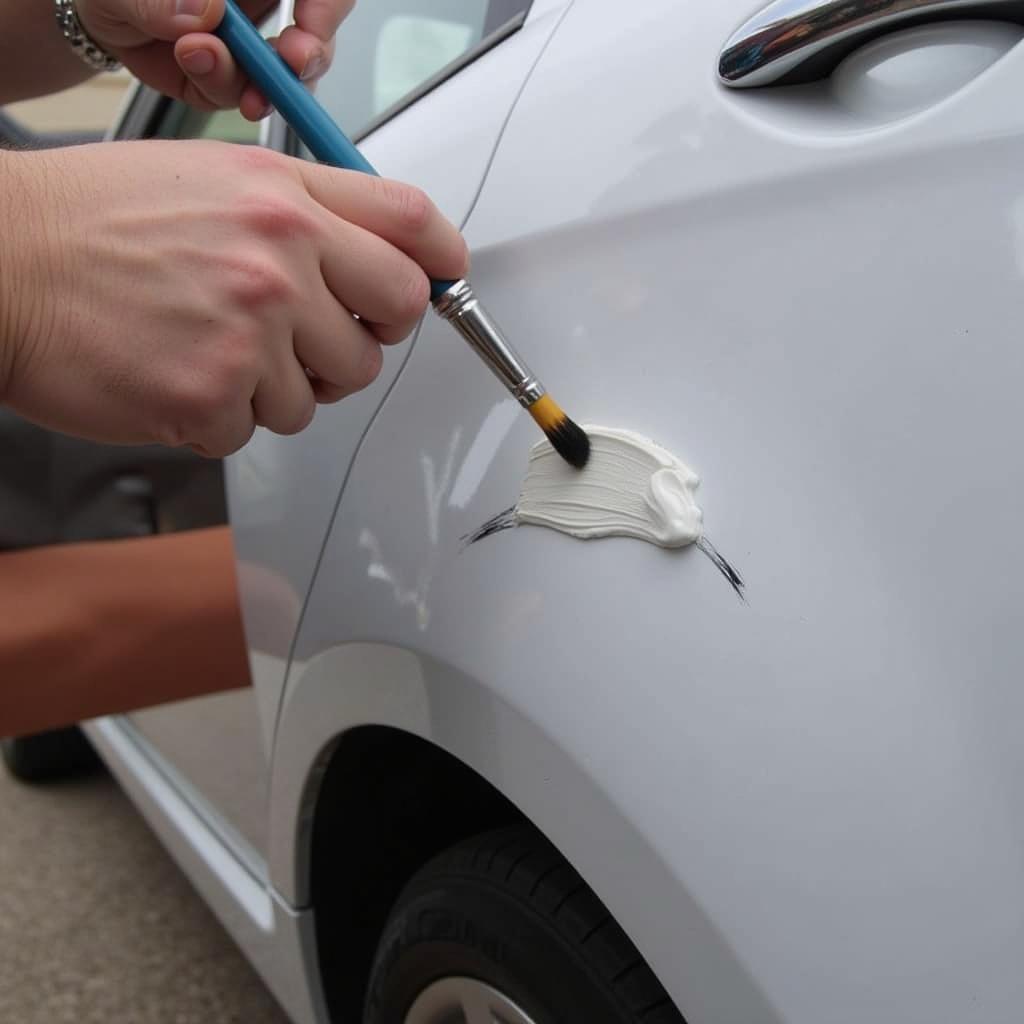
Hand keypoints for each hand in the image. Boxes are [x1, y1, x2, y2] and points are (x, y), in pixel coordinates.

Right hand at [0, 140, 467, 455]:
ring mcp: (248, 331)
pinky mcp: (212, 396)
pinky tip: (177, 374)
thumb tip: (381, 259)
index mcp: (284, 197)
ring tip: (211, 348)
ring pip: (324, 394)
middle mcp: (279, 259)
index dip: (441, 262)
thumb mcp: (214, 177)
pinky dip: (221, 416)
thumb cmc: (95, 220)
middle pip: (390, 327)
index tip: (443, 282)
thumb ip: (307, 209)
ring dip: (278, 387)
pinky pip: (256, 430)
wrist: (0, 261)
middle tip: (306, 338)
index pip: (412, 227)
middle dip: (356, 342)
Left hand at [75, 0, 346, 119]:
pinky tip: (193, 67)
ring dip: (259, 80)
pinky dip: (223, 90)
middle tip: (289, 62)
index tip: (310, 28)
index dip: (328, 8)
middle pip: (319, 31)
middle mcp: (264, 1)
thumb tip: (205, 12)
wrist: (94, 12)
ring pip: (290, 73)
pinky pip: (247, 96)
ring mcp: (254, 42)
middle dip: (310, 53)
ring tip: (205, 61)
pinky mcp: (237, 78)